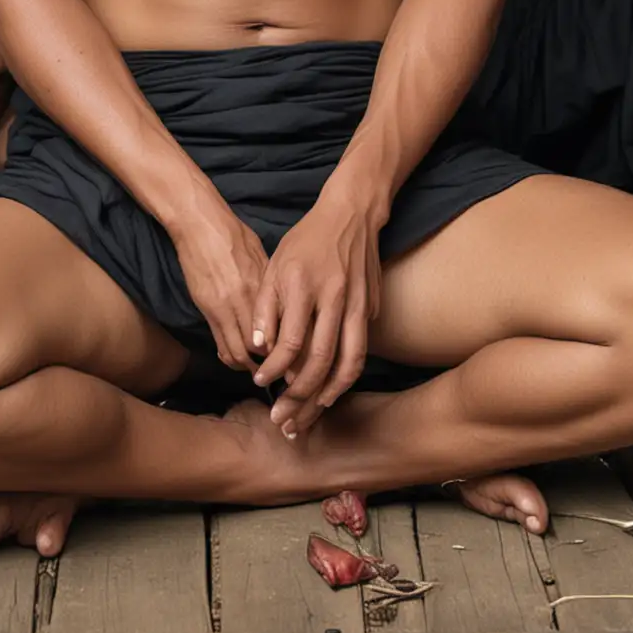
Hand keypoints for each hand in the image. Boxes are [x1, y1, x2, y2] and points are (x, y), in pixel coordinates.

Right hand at [171, 205, 269, 372]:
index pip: (275, 332)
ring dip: (245, 365)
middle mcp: (240, 301)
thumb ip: (269, 283)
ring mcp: (219, 307)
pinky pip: (218, 342)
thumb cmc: (233, 233)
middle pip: (254, 348)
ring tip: (255, 369)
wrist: (199, 223)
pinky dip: (227, 354)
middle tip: (275, 369)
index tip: (289, 355)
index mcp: (258, 286)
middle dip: (266, 364)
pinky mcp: (203, 307)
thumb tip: (281, 305)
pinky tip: (235, 356)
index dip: (282, 350)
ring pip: (233, 352)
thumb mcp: (260, 254)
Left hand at [250, 192, 380, 438]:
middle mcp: (335, 297)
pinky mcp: (373, 308)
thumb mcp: (275, 265)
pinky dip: (346, 375)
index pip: (290, 341)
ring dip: (329, 395)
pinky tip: (330, 389)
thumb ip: (265, 307)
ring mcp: (359, 304)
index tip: (260, 383)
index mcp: (304, 285)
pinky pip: (359, 349)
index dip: (274, 369)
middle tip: (283, 418)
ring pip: (349, 362)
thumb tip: (259, 348)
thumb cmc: (306, 240)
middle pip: (320, 360)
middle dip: (299, 396)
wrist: (351, 214)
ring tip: (310, 415)